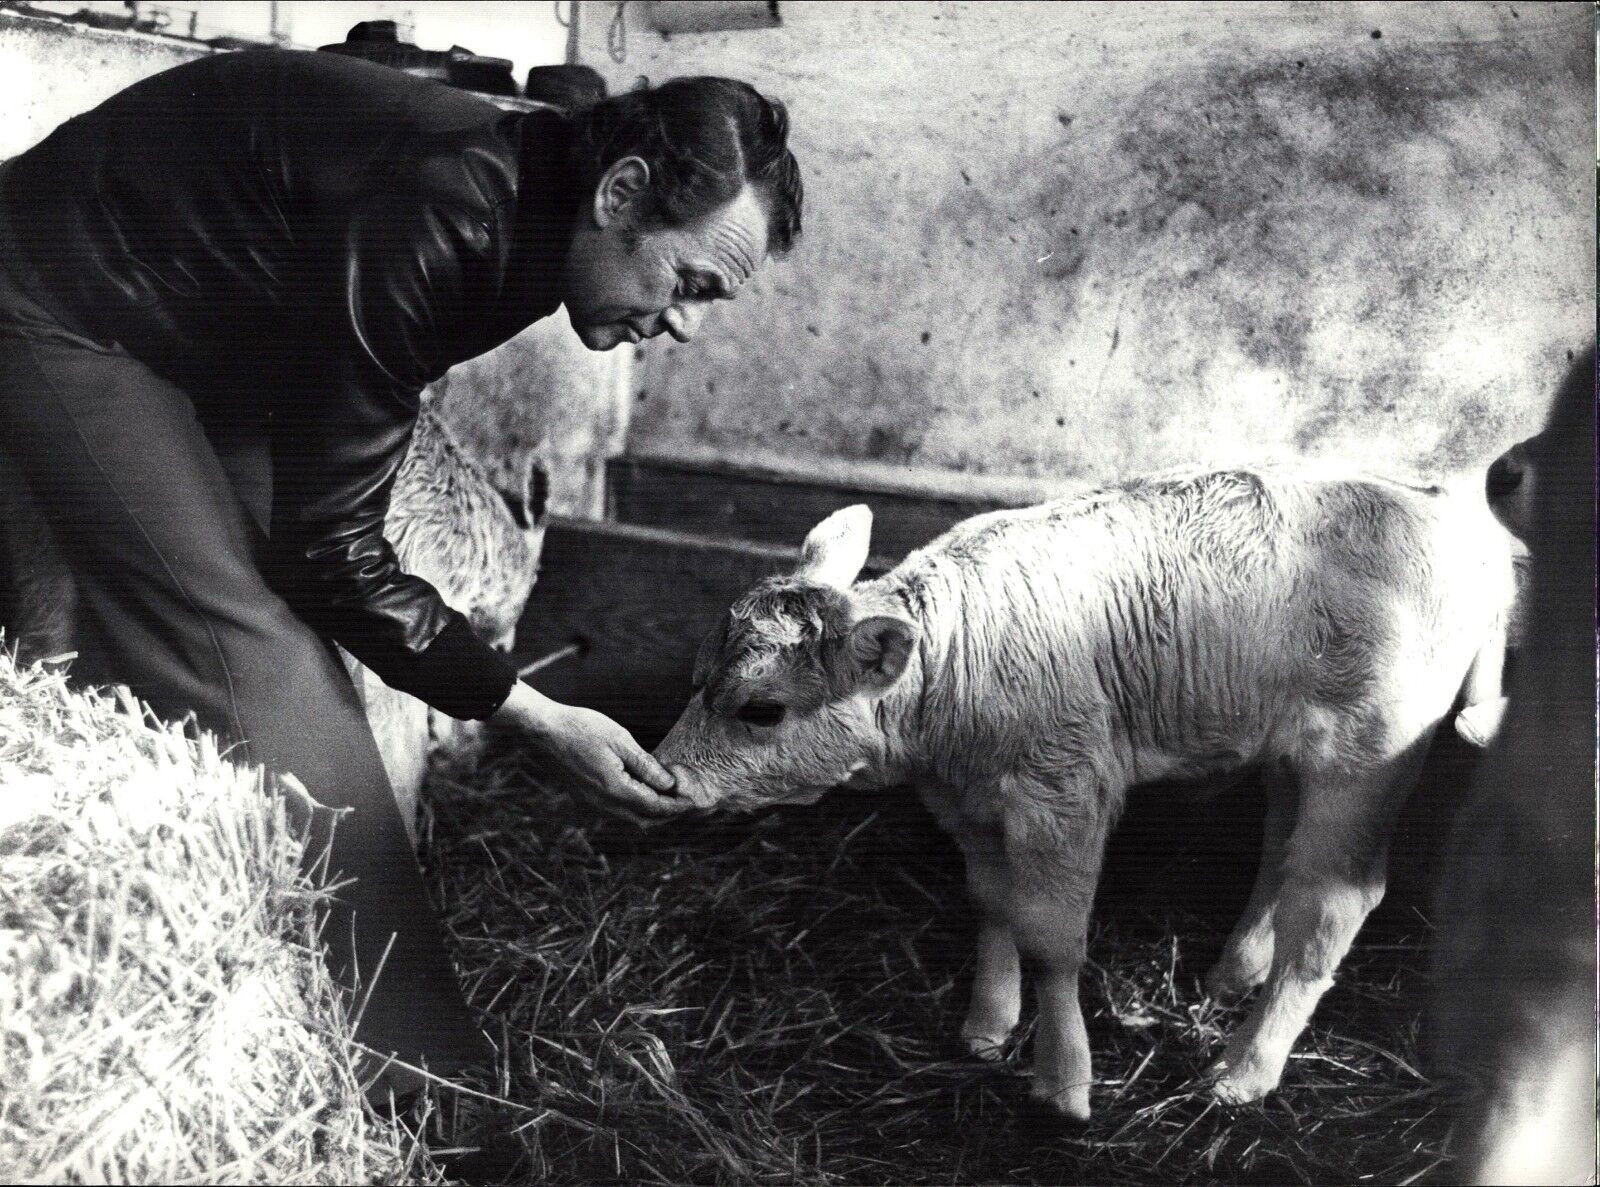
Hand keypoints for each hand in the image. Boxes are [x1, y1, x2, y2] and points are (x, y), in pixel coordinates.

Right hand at [489, 683, 685, 824]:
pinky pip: (616, 811)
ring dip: (650, 812)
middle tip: (685, 803)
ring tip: (669, 798)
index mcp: (615, 790)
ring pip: (629, 818)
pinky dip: (634, 807)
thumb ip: (646, 766)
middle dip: (667, 813)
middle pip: (644, 819)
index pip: (654, 806)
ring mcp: (591, 803)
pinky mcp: (584, 798)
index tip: (693, 802)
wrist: (544, 730)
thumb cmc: (582, 728)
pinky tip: (643, 792)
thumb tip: (669, 784)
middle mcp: (603, 803)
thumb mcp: (621, 741)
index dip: (676, 806)